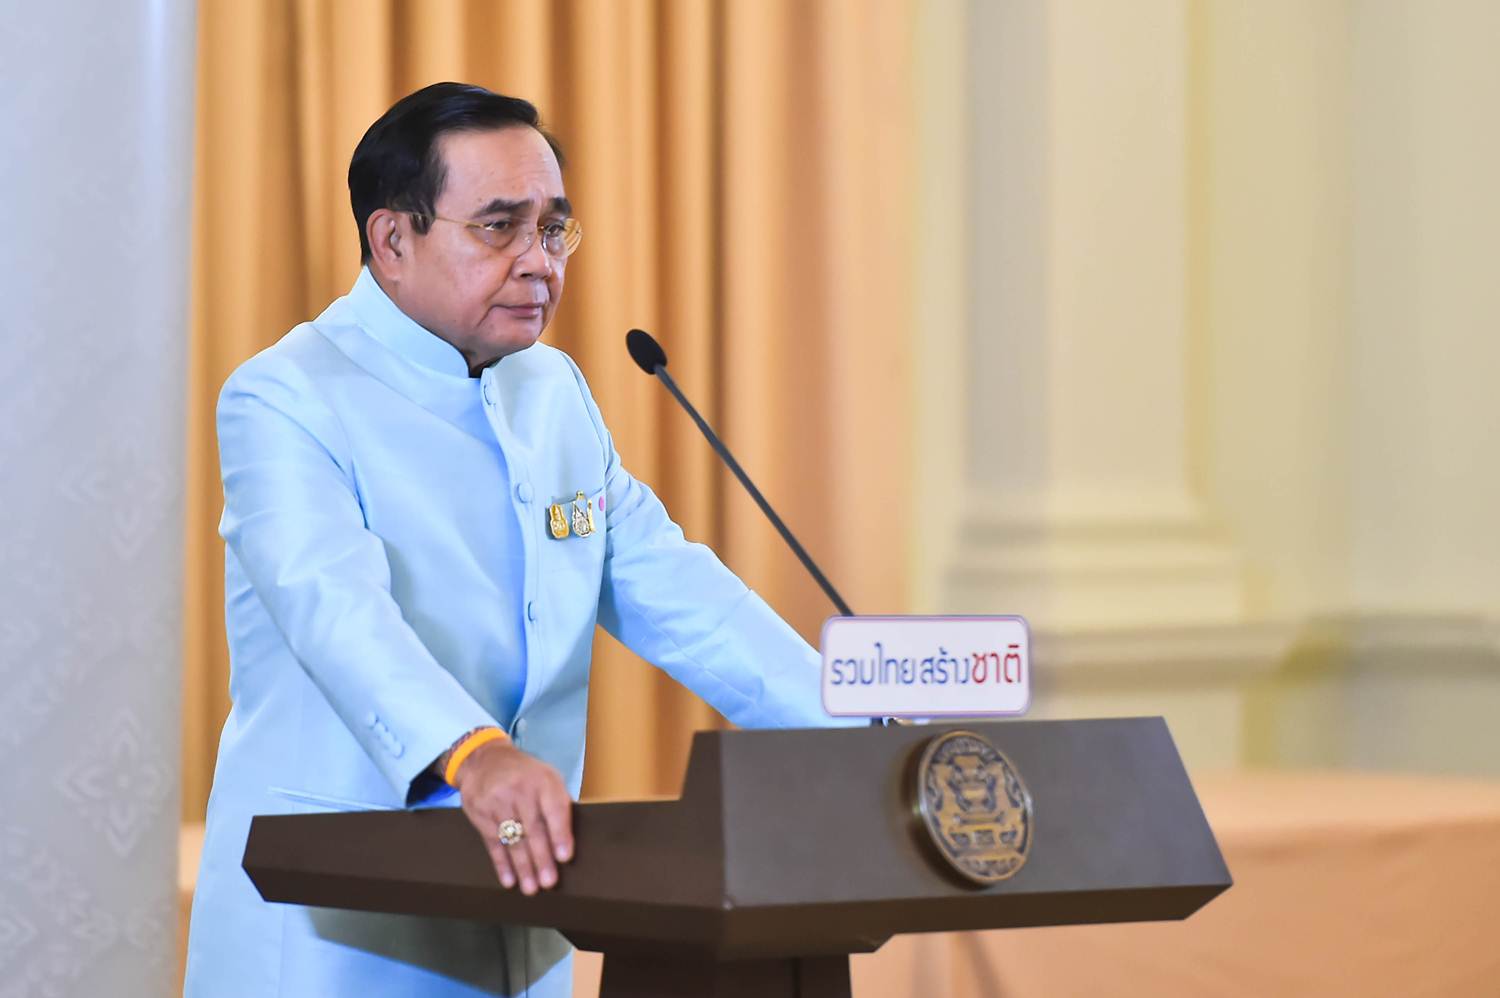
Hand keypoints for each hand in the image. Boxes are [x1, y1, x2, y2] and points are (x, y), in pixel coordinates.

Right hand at [452, 739, 573, 894]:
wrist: (484, 760)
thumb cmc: (525, 774)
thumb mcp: (547, 777)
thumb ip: (558, 803)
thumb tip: (569, 840)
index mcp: (542, 780)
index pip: (553, 809)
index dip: (560, 834)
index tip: (565, 857)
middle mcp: (519, 790)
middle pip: (533, 829)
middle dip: (542, 858)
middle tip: (549, 882)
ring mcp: (497, 802)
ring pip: (513, 840)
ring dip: (523, 867)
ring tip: (531, 888)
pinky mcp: (479, 814)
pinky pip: (492, 843)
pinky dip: (501, 864)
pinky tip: (509, 880)